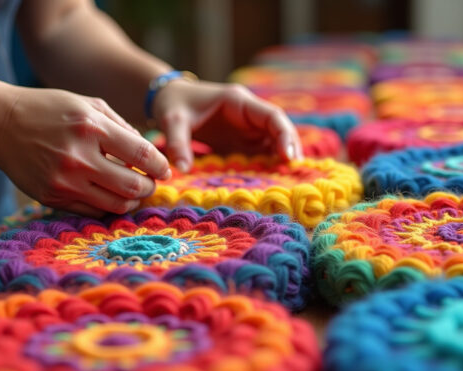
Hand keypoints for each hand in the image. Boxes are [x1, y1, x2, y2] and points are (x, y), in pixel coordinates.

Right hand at [0, 86, 170, 216]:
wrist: (0, 125)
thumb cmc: (49, 110)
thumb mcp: (88, 104)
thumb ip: (122, 126)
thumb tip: (149, 154)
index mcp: (92, 128)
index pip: (141, 155)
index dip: (160, 166)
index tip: (165, 170)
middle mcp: (79, 157)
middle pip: (133, 186)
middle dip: (150, 187)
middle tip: (151, 184)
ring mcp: (64, 181)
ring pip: (116, 204)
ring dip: (132, 201)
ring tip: (134, 193)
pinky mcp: (53, 197)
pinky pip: (93, 211)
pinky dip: (108, 206)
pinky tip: (110, 196)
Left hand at [152, 79, 301, 171]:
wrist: (166, 99)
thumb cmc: (172, 104)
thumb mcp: (172, 121)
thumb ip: (178, 143)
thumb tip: (183, 170)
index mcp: (237, 101)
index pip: (271, 115)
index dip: (284, 134)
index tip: (288, 156)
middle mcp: (246, 113)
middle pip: (278, 129)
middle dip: (289, 148)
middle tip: (295, 172)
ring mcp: (244, 127)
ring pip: (272, 141)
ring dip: (281, 157)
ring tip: (288, 179)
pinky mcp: (238, 140)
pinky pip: (258, 151)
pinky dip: (266, 164)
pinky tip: (270, 179)